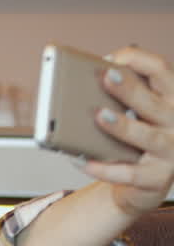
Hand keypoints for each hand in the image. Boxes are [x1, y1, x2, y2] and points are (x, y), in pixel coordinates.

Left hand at [86, 46, 173, 214]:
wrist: (140, 186)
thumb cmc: (131, 143)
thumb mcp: (131, 117)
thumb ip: (116, 101)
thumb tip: (80, 89)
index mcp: (170, 100)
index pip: (162, 70)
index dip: (138, 60)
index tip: (110, 59)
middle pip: (154, 103)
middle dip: (130, 89)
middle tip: (106, 77)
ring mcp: (170, 152)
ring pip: (147, 136)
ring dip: (123, 125)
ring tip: (99, 115)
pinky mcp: (157, 179)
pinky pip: (129, 173)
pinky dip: (105, 168)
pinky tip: (83, 160)